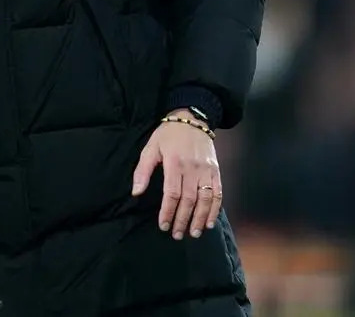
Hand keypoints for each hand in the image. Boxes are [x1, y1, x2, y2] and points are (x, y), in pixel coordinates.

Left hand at [130, 109, 222, 239]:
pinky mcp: (216, 170)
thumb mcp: (150, 148)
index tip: (164, 225)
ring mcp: (206, 169)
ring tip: (193, 233)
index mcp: (174, 163)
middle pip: (189, 199)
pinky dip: (215, 209)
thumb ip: (142, 170)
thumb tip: (136, 192)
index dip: (168, 212)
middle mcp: (192, 168)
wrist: (192, 118)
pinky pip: (218, 192)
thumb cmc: (168, 135)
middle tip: (177, 235)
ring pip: (205, 199)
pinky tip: (210, 222)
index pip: (171, 194)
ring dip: (200, 218)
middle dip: (183, 219)